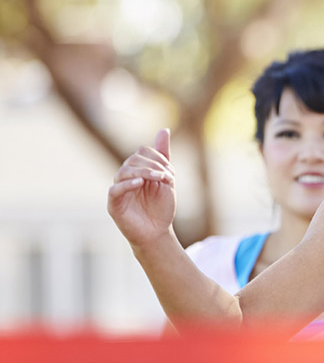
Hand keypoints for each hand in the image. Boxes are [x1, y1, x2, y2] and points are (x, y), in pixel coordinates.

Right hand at [107, 128, 176, 247]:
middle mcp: (125, 177)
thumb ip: (163, 156)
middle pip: (134, 160)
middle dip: (154, 166)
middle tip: (168, 177)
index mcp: (137, 170)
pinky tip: (140, 183)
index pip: (142, 152)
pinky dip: (127, 184)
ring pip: (124, 171)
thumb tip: (164, 130)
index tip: (171, 173)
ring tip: (159, 179)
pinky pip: (115, 189)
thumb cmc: (160, 207)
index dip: (158, 158)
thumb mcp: (166, 179)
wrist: (157, 232)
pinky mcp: (113, 203)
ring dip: (144, 172)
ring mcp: (118, 189)